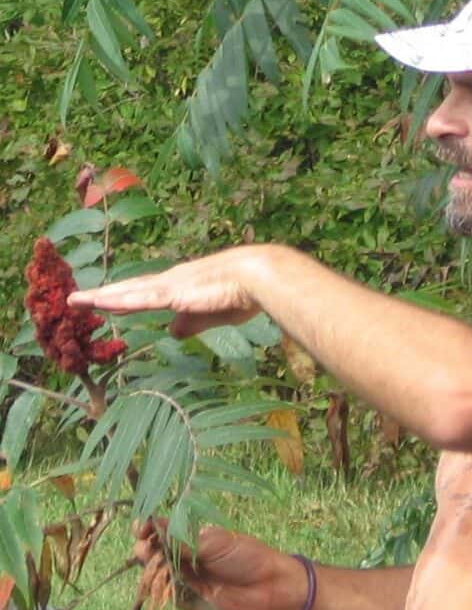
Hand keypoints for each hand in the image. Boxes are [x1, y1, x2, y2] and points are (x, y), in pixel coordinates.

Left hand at [68, 246, 272, 337]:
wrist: (257, 277)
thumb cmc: (243, 293)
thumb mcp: (213, 314)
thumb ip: (191, 323)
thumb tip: (171, 333)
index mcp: (182, 286)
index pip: (148, 292)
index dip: (126, 297)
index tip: (106, 302)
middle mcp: (171, 281)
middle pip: (130, 289)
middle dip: (104, 295)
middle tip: (78, 299)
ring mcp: (169, 286)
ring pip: (127, 292)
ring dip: (100, 297)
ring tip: (75, 301)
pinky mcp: (172, 293)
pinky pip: (138, 298)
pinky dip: (117, 300)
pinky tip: (99, 303)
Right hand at [134, 520, 309, 609]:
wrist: (268, 586)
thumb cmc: (246, 557)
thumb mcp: (213, 543)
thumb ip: (182, 540)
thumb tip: (154, 526)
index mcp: (192, 538)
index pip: (162, 531)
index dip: (148, 528)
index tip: (140, 526)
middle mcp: (185, 557)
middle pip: (154, 552)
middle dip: (144, 547)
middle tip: (145, 546)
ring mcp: (185, 578)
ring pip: (157, 573)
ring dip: (149, 567)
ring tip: (148, 559)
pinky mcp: (188, 600)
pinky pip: (167, 593)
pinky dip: (159, 587)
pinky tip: (156, 579)